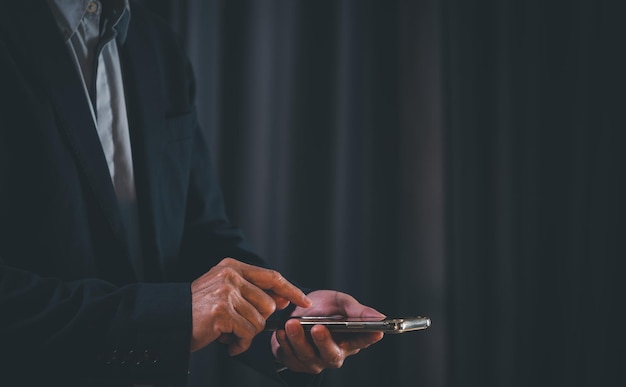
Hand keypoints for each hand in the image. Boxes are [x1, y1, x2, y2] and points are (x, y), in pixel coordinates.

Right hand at [190, 258, 311, 354]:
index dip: (291, 290)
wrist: (168, 322)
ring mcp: (226, 292)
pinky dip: (239, 344)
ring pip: (259, 322)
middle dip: (256, 322)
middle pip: (268, 305)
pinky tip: (225, 342)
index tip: (305, 302)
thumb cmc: (198, 312)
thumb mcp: (226, 294)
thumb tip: (285, 298)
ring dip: (245, 334)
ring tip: (226, 333)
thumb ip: (254, 293)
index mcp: (232, 266)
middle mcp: (230, 275)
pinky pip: (247, 334)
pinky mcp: (222, 312)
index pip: (272, 277)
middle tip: (235, 326)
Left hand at [271, 290, 384, 373]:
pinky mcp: (296, 362)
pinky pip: (289, 356)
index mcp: (350, 340)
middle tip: (317, 328)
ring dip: (299, 340)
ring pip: (308, 356)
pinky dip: (284, 343)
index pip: (363, 340)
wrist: (296, 310)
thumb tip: (380, 317)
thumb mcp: (340, 302)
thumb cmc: (323, 308)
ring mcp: (315, 360)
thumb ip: (357, 311)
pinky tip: (281, 331)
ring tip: (292, 324)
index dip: (369, 337)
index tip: (376, 330)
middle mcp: (334, 354)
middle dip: (324, 342)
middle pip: (332, 355)